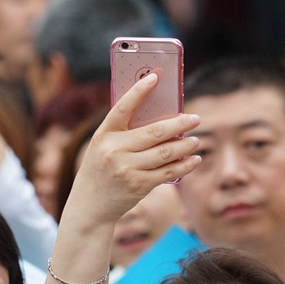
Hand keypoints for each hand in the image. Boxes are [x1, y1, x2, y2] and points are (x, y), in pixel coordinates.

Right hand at [62, 72, 200, 227]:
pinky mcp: (138, 185)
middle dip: (180, 123)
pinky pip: (168, 172)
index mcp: (104, 134)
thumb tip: (162, 117)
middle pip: (155, 131)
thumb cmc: (100, 170)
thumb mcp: (103, 146)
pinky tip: (194, 160)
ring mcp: (127, 168)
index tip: (155, 77)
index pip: (124, 107)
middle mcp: (114, 149)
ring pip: (166, 152)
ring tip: (196, 140)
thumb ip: (124, 132)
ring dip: (186, 144)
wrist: (88, 206)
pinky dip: (185, 165)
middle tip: (195, 118)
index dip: (140, 91)